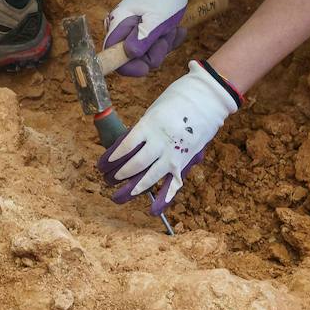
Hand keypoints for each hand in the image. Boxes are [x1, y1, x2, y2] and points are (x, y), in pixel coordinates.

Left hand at [97, 61, 238, 214]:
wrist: (207, 98)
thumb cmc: (178, 99)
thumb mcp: (154, 110)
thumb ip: (143, 129)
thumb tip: (126, 147)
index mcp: (149, 125)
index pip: (125, 146)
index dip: (112, 157)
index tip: (102, 164)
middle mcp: (160, 142)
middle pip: (134, 164)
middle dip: (119, 175)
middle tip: (108, 179)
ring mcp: (174, 154)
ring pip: (149, 177)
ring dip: (133, 188)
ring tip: (120, 194)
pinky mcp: (185, 161)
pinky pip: (173, 184)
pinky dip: (163, 199)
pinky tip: (152, 211)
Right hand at [105, 0, 188, 76]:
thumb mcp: (157, 18)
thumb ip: (143, 38)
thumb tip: (130, 56)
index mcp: (119, 26)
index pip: (114, 58)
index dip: (129, 67)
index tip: (146, 67)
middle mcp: (123, 31)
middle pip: (135, 58)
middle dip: (154, 51)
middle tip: (166, 35)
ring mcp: (134, 32)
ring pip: (148, 53)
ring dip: (164, 44)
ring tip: (172, 28)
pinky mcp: (145, 32)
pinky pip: (156, 46)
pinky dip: (168, 40)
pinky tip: (177, 30)